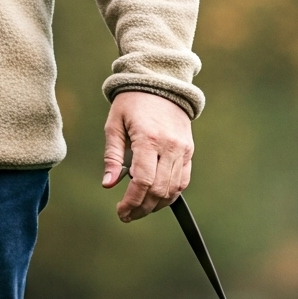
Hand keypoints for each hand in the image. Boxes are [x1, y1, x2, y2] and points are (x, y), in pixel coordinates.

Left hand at [102, 90, 194, 222]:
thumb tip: (108, 184)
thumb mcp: (114, 125)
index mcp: (148, 139)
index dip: (131, 202)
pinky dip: (171, 194)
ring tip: (140, 209)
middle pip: (159, 190)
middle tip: (127, 215)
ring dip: (156, 205)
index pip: (142, 181)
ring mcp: (182, 149)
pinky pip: (183, 180)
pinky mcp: (189, 150)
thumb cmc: (132, 103)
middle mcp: (169, 146)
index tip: (121, 211)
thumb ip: (112, 157)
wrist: (161, 83)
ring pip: (174, 189)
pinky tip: (156, 198)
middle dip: (142, 208)